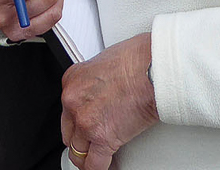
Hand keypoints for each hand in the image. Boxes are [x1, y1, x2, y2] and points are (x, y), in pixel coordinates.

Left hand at [61, 33, 157, 169]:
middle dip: (80, 138)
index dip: (78, 120)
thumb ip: (96, 81)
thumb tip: (104, 90)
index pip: (67, 110)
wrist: (152, 68)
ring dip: (88, 155)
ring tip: (99, 157)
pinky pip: (94, 165)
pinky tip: (107, 165)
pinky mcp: (103, 138)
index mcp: (73, 80)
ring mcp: (86, 121)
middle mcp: (74, 101)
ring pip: (78, 151)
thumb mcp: (104, 61)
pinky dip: (99, 168)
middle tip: (91, 141)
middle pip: (69, 132)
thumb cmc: (138, 59)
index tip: (85, 125)